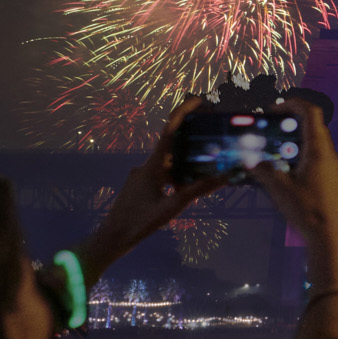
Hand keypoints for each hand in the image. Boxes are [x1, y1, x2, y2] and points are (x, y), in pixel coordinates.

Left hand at [76, 99, 226, 278]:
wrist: (113, 237)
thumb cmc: (140, 221)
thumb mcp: (172, 206)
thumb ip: (198, 190)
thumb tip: (224, 177)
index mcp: (152, 166)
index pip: (169, 132)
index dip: (182, 113)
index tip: (198, 100)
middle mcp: (146, 166)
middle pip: (171, 145)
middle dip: (191, 140)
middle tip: (211, 136)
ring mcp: (141, 175)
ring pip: (167, 162)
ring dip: (185, 163)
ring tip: (205, 167)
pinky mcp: (139, 185)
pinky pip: (161, 174)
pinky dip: (176, 175)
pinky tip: (186, 187)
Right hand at [251, 101, 337, 284]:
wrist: (327, 235)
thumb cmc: (305, 209)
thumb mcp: (278, 188)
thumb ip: (262, 170)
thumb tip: (248, 160)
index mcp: (319, 151)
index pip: (311, 113)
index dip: (293, 104)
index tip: (273, 109)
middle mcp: (329, 155)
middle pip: (313, 126)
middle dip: (290, 123)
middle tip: (269, 129)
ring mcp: (333, 168)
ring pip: (314, 144)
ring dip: (294, 141)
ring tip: (273, 150)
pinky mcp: (331, 180)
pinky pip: (316, 159)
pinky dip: (300, 156)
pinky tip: (285, 170)